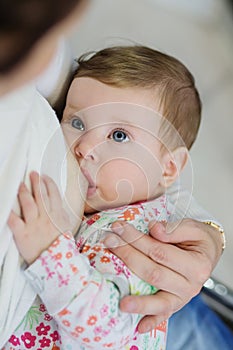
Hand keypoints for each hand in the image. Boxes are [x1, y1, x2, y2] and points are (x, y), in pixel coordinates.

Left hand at [8, 171, 70, 263]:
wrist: (56, 263)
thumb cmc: (60, 245)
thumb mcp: (65, 225)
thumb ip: (60, 212)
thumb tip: (56, 201)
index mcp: (57, 215)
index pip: (53, 194)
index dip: (48, 183)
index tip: (44, 177)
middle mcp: (46, 218)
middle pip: (40, 195)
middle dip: (36, 182)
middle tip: (33, 174)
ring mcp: (34, 226)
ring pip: (28, 204)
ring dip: (24, 192)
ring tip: (21, 184)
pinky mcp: (22, 234)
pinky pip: (14, 221)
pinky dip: (9, 212)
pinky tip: (6, 205)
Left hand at [104, 218, 222, 332]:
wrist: (208, 253)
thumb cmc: (198, 240)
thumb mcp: (192, 227)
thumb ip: (174, 229)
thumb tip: (153, 229)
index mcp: (197, 265)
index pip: (160, 252)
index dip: (137, 240)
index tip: (119, 227)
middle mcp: (191, 285)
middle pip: (153, 273)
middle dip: (128, 256)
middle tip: (109, 241)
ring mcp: (182, 298)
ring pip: (158, 301)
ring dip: (138, 301)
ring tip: (122, 302)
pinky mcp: (175, 305)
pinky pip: (163, 316)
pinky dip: (151, 321)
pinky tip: (139, 327)